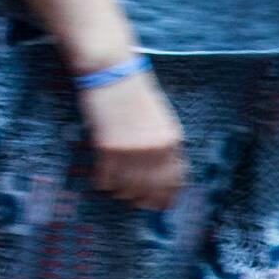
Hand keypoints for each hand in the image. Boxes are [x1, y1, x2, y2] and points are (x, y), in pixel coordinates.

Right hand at [81, 67, 186, 210]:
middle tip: (137, 203)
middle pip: (151, 190)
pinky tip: (103, 180)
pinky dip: (104, 183)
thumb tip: (163, 177)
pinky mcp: (107, 148)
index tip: (160, 206)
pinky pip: (106, 179)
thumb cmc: (136, 95)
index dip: (167, 198)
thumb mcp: (162, 120)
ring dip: (122, 193)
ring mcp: (131, 150)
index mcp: (172, 141)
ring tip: (118, 189)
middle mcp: (154, 150)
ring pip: (127, 189)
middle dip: (144, 201)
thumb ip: (165, 146)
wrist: (111, 73)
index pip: (174, 181)